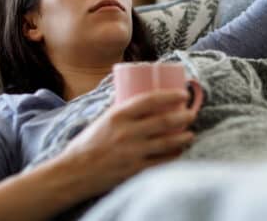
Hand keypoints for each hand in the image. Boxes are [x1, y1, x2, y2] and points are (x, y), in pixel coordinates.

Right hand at [52, 89, 196, 200]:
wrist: (74, 172)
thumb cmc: (88, 144)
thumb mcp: (103, 120)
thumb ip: (123, 112)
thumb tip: (145, 101)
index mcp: (118, 115)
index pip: (150, 100)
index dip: (170, 95)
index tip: (183, 93)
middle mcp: (126, 132)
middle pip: (163, 121)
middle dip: (183, 116)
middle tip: (192, 113)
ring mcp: (132, 152)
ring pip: (167, 142)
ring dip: (184, 137)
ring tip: (190, 133)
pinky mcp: (134, 170)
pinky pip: (161, 162)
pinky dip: (174, 156)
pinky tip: (180, 152)